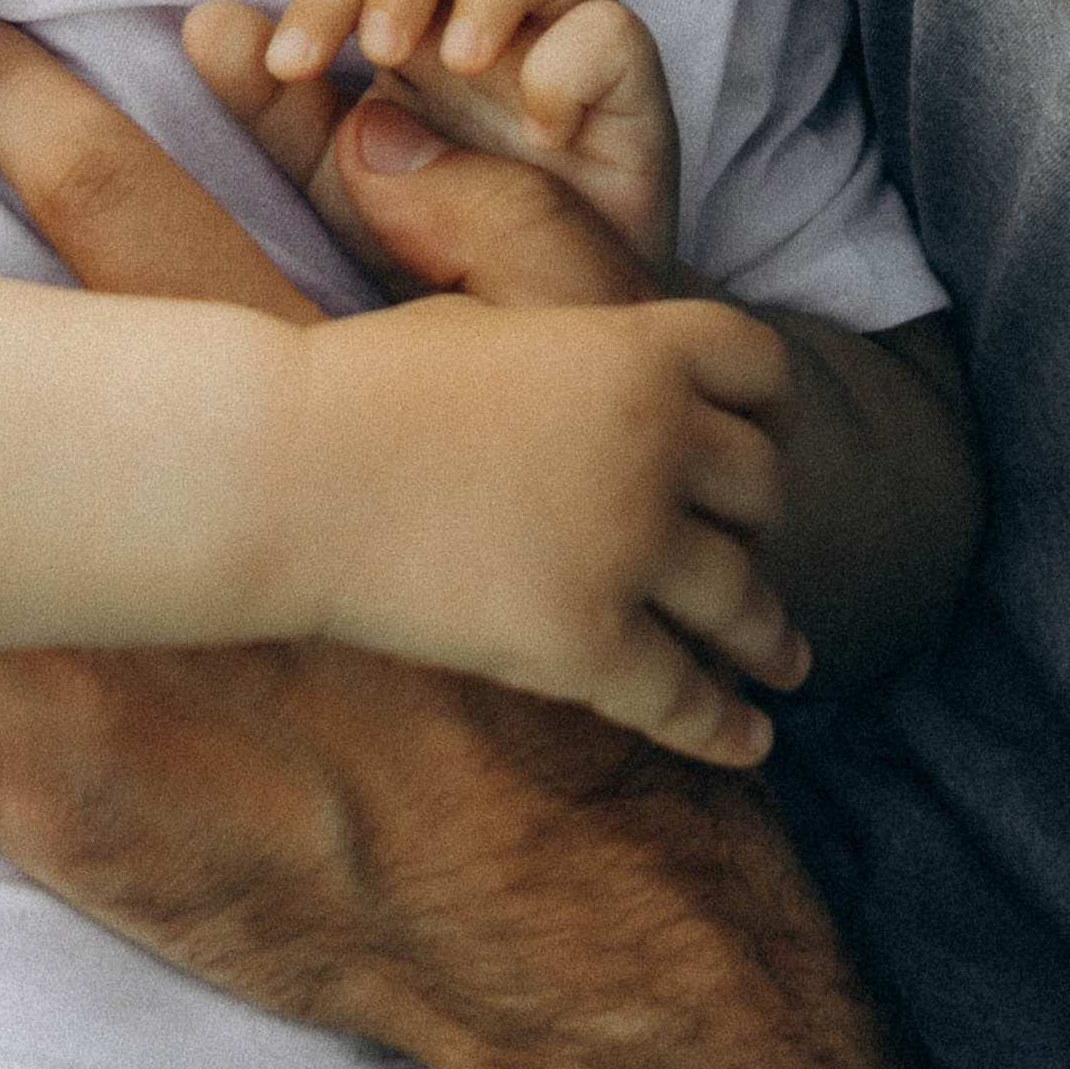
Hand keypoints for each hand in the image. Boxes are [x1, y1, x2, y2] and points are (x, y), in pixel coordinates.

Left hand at [0, 44, 799, 762]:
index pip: (113, 200)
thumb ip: (514, 247)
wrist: (561, 920)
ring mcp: (74, 677)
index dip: (18, 98)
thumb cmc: (570, 667)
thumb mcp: (606, 427)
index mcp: (284, 420)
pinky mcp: (31, 806)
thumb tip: (381, 119)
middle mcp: (152, 534)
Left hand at [185, 0, 679, 279]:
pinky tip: (534, 132)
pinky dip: (567, 65)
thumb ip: (275, 108)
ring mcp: (572, 56)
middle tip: (382, 51)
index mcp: (427, 26)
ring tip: (461, 61)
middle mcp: (504, 22)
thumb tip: (208, 21)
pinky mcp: (634, 110)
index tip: (293, 64)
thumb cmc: (436, 250)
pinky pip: (618, 31)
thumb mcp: (334, 184)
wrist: (529, 348)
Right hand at [286, 282, 803, 763]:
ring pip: (743, 600)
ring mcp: (627, 547)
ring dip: (771, 634)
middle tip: (751, 553)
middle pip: (762, 490)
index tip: (763, 442)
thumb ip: (584, 352)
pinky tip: (748, 742)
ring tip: (784, 658)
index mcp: (639, 349)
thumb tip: (627, 379)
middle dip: (758, 523)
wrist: (285, 470)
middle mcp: (658, 444)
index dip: (769, 410)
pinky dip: (725, 726)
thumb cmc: (368, 388)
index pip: (763, 370)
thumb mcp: (499, 326)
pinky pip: (683, 697)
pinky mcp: (582, 643)